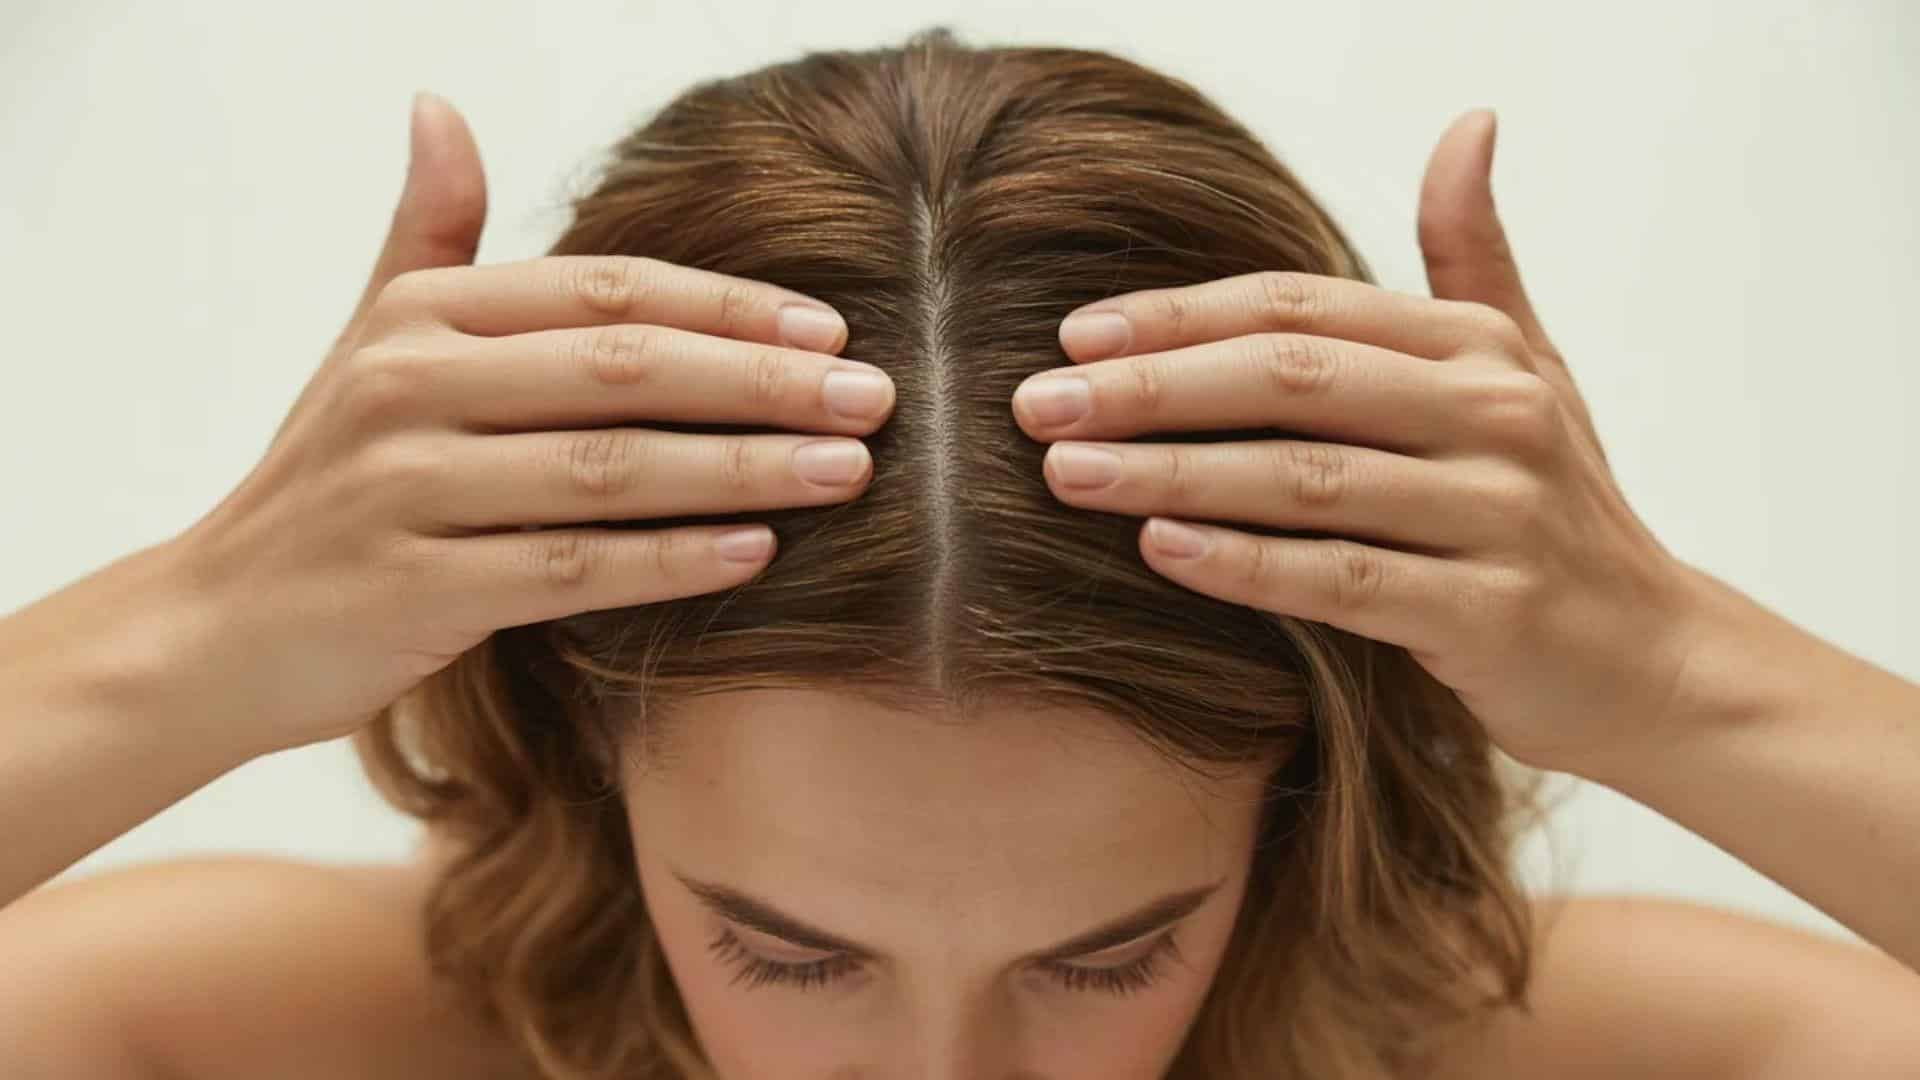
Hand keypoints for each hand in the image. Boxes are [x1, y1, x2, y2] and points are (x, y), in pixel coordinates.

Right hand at [155, 93, 893, 753]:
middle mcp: (409, 386)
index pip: (604, 292)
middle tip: (875, 397)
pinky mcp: (412, 588)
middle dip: (763, 382)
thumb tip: (438, 107)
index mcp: (422, 317)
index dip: (727, 305)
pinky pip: (569, 570)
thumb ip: (428, 234)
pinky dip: (670, 560)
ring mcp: (406, 487)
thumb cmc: (330, 479)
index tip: (831, 327)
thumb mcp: (370, 341)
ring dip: (743, 468)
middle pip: (625, 369)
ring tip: (847, 472)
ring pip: (611, 470)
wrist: (217, 624)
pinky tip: (757, 553)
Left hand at [1009, 109, 1710, 775]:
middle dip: (1152, 387)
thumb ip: (1472, 254)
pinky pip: (1344, 583)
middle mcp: (1493, 414)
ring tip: (1065, 474)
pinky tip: (1158, 550)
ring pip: (1305, 480)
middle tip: (1036, 404)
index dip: (1181, 315)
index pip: (1301, 307)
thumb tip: (1469, 122)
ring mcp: (1497, 513)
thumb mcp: (1525, 367)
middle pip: (1290, 378)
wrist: (1650, 659)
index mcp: (1477, 347)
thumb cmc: (1553, 506)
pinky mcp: (1490, 613)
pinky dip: (1246, 565)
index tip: (1075, 335)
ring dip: (1173, 472)